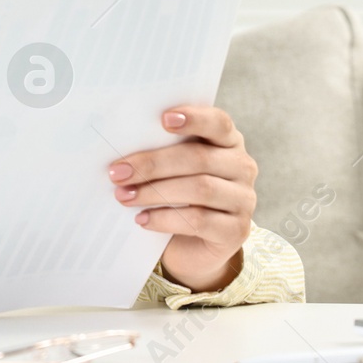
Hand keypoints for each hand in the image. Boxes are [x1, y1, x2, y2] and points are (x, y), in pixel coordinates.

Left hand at [108, 104, 256, 292]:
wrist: (191, 244)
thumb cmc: (177, 194)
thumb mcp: (172, 168)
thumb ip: (160, 149)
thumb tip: (122, 146)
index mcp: (228, 141)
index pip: (218, 123)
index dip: (194, 118)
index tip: (163, 119)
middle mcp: (242, 167)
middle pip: (198, 158)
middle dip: (153, 164)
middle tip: (118, 172)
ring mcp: (244, 200)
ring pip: (199, 189)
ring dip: (154, 192)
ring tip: (124, 195)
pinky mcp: (237, 230)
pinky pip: (198, 220)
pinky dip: (165, 219)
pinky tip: (142, 219)